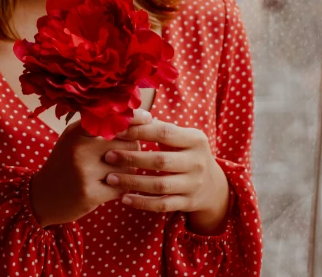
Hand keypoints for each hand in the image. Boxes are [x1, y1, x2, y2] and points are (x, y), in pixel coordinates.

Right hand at [29, 108, 152, 226]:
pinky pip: (122, 186)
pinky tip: (113, 186)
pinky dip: (122, 186)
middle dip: (134, 149)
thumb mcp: (75, 138)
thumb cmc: (65, 162)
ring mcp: (84, 172)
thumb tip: (136, 116)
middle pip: (128, 143)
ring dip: (129, 170)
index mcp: (77, 131)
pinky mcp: (90, 194)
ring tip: (116, 172)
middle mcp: (80, 148)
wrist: (42, 196)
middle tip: (127, 153)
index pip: (113, 118)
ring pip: (127, 166)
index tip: (149, 118)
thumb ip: (98, 126)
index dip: (134, 117)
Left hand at [103, 116, 230, 233]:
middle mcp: (197, 162)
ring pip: (159, 185)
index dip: (139, 131)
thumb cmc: (186, 152)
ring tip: (111, 177)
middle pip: (160, 160)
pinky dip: (142, 203)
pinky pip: (162, 205)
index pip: (164, 133)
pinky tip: (124, 198)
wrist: (212, 184)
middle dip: (132, 158)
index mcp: (195, 139)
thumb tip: (130, 115)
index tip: (117, 132)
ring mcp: (194, 184)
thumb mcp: (182, 137)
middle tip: (109, 156)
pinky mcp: (188, 203)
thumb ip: (159, 128)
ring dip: (132, 182)